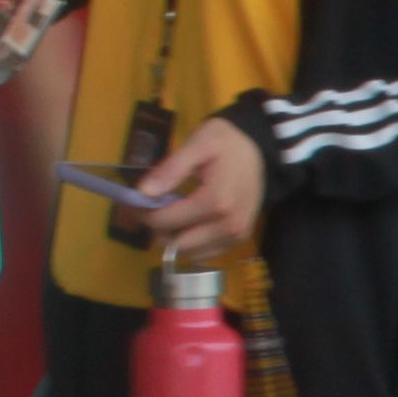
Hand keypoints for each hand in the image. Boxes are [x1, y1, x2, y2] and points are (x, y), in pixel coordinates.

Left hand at [141, 116, 266, 258]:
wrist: (261, 148)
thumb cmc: (227, 142)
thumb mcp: (198, 144)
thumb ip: (171, 169)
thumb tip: (143, 193)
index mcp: (215, 201)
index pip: (165, 221)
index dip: (144, 213)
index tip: (136, 201)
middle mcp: (227, 225)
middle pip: (176, 243)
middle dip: (158, 228)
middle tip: (152, 207)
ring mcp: (235, 235)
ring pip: (190, 253)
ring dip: (175, 238)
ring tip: (172, 214)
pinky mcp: (239, 238)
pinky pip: (206, 254)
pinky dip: (192, 243)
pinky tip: (190, 223)